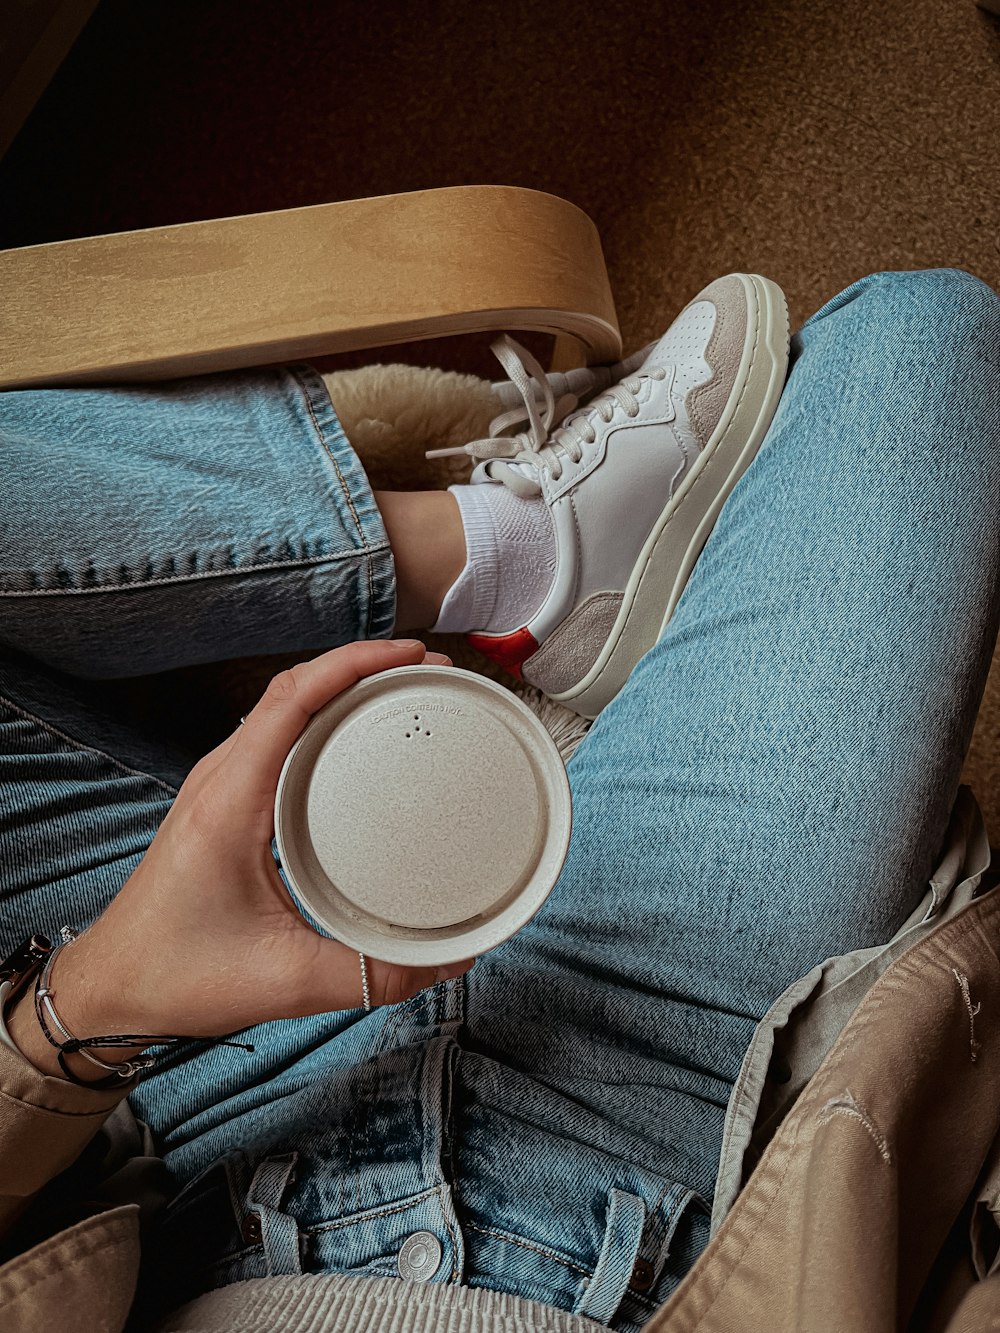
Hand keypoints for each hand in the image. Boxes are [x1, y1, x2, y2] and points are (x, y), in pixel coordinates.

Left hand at [34, 639, 472, 1057]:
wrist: (111, 989)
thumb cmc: (175, 975)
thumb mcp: (283, 981)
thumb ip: (369, 974)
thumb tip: (445, 962)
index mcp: (229, 802)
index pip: (291, 699)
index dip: (354, 664)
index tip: (410, 655)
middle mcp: (220, 780)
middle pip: (293, 689)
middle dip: (362, 667)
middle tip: (426, 674)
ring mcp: (219, 787)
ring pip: (283, 708)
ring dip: (341, 689)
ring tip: (402, 692)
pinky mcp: (225, 803)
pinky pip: (277, 738)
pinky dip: (322, 720)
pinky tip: (360, 740)